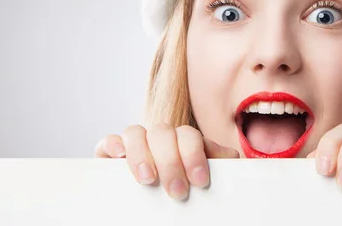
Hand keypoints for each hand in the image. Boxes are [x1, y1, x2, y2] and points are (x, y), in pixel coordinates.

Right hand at [94, 124, 238, 200]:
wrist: (160, 208)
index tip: (200, 180)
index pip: (189, 136)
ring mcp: (135, 145)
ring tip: (148, 179)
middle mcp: (160, 139)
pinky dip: (113, 145)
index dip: (194, 155)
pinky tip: (119, 158)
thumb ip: (217, 167)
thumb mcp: (201, 180)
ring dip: (142, 154)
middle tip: (177, 191)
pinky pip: (108, 141)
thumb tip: (233, 157)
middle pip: (164, 133)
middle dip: (171, 161)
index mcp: (184, 142)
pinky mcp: (110, 155)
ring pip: (136, 132)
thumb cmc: (185, 190)